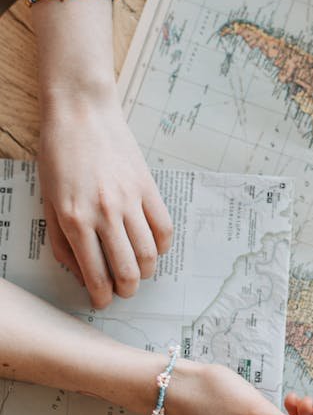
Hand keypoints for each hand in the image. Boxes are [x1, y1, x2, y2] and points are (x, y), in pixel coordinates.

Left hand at [38, 89, 172, 307]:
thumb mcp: (47, 200)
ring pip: (149, 254)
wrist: (81, 112)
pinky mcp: (147, 187)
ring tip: (139, 274)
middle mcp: (105, 213)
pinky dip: (163, 246)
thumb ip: (61, 240)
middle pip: (127, 270)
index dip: (101, 296)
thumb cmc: (59, 153)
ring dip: (146, 272)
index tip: (102, 301)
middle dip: (127, 291)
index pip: (95, 274)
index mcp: (74, 219)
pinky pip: (164, 227)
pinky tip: (154, 248)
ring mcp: (129, 200)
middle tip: (123, 292)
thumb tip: (79, 271)